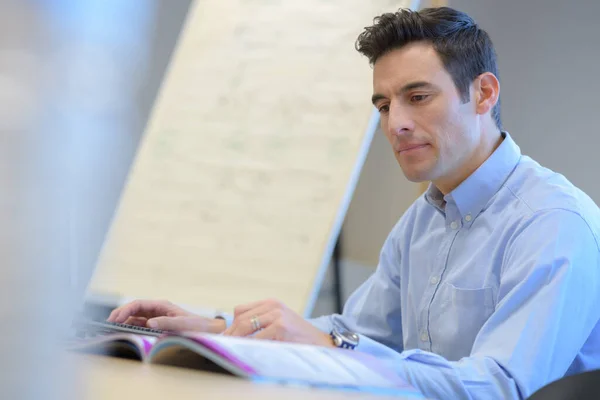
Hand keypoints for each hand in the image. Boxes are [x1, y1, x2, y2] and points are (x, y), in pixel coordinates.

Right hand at [107, 299, 225, 332]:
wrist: (206, 330)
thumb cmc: (196, 325)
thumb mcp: (182, 323)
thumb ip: (166, 322)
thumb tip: (149, 323)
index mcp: (161, 305)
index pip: (138, 304)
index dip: (125, 310)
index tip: (116, 318)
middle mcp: (157, 310)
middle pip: (134, 309)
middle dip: (120, 314)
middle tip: (108, 324)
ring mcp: (155, 317)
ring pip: (134, 317)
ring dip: (124, 322)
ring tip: (112, 329)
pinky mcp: (156, 326)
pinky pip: (139, 325)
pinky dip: (130, 328)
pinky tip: (124, 332)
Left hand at [223, 298, 333, 346]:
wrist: (319, 342)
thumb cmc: (297, 335)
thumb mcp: (278, 321)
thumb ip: (260, 321)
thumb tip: (234, 332)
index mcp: (270, 302)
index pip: (241, 310)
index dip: (231, 325)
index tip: (225, 337)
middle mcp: (273, 305)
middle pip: (241, 318)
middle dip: (230, 333)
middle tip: (223, 345)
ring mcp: (277, 315)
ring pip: (245, 325)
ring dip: (236, 339)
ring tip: (231, 348)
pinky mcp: (280, 327)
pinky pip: (257, 337)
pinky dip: (249, 345)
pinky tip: (247, 350)